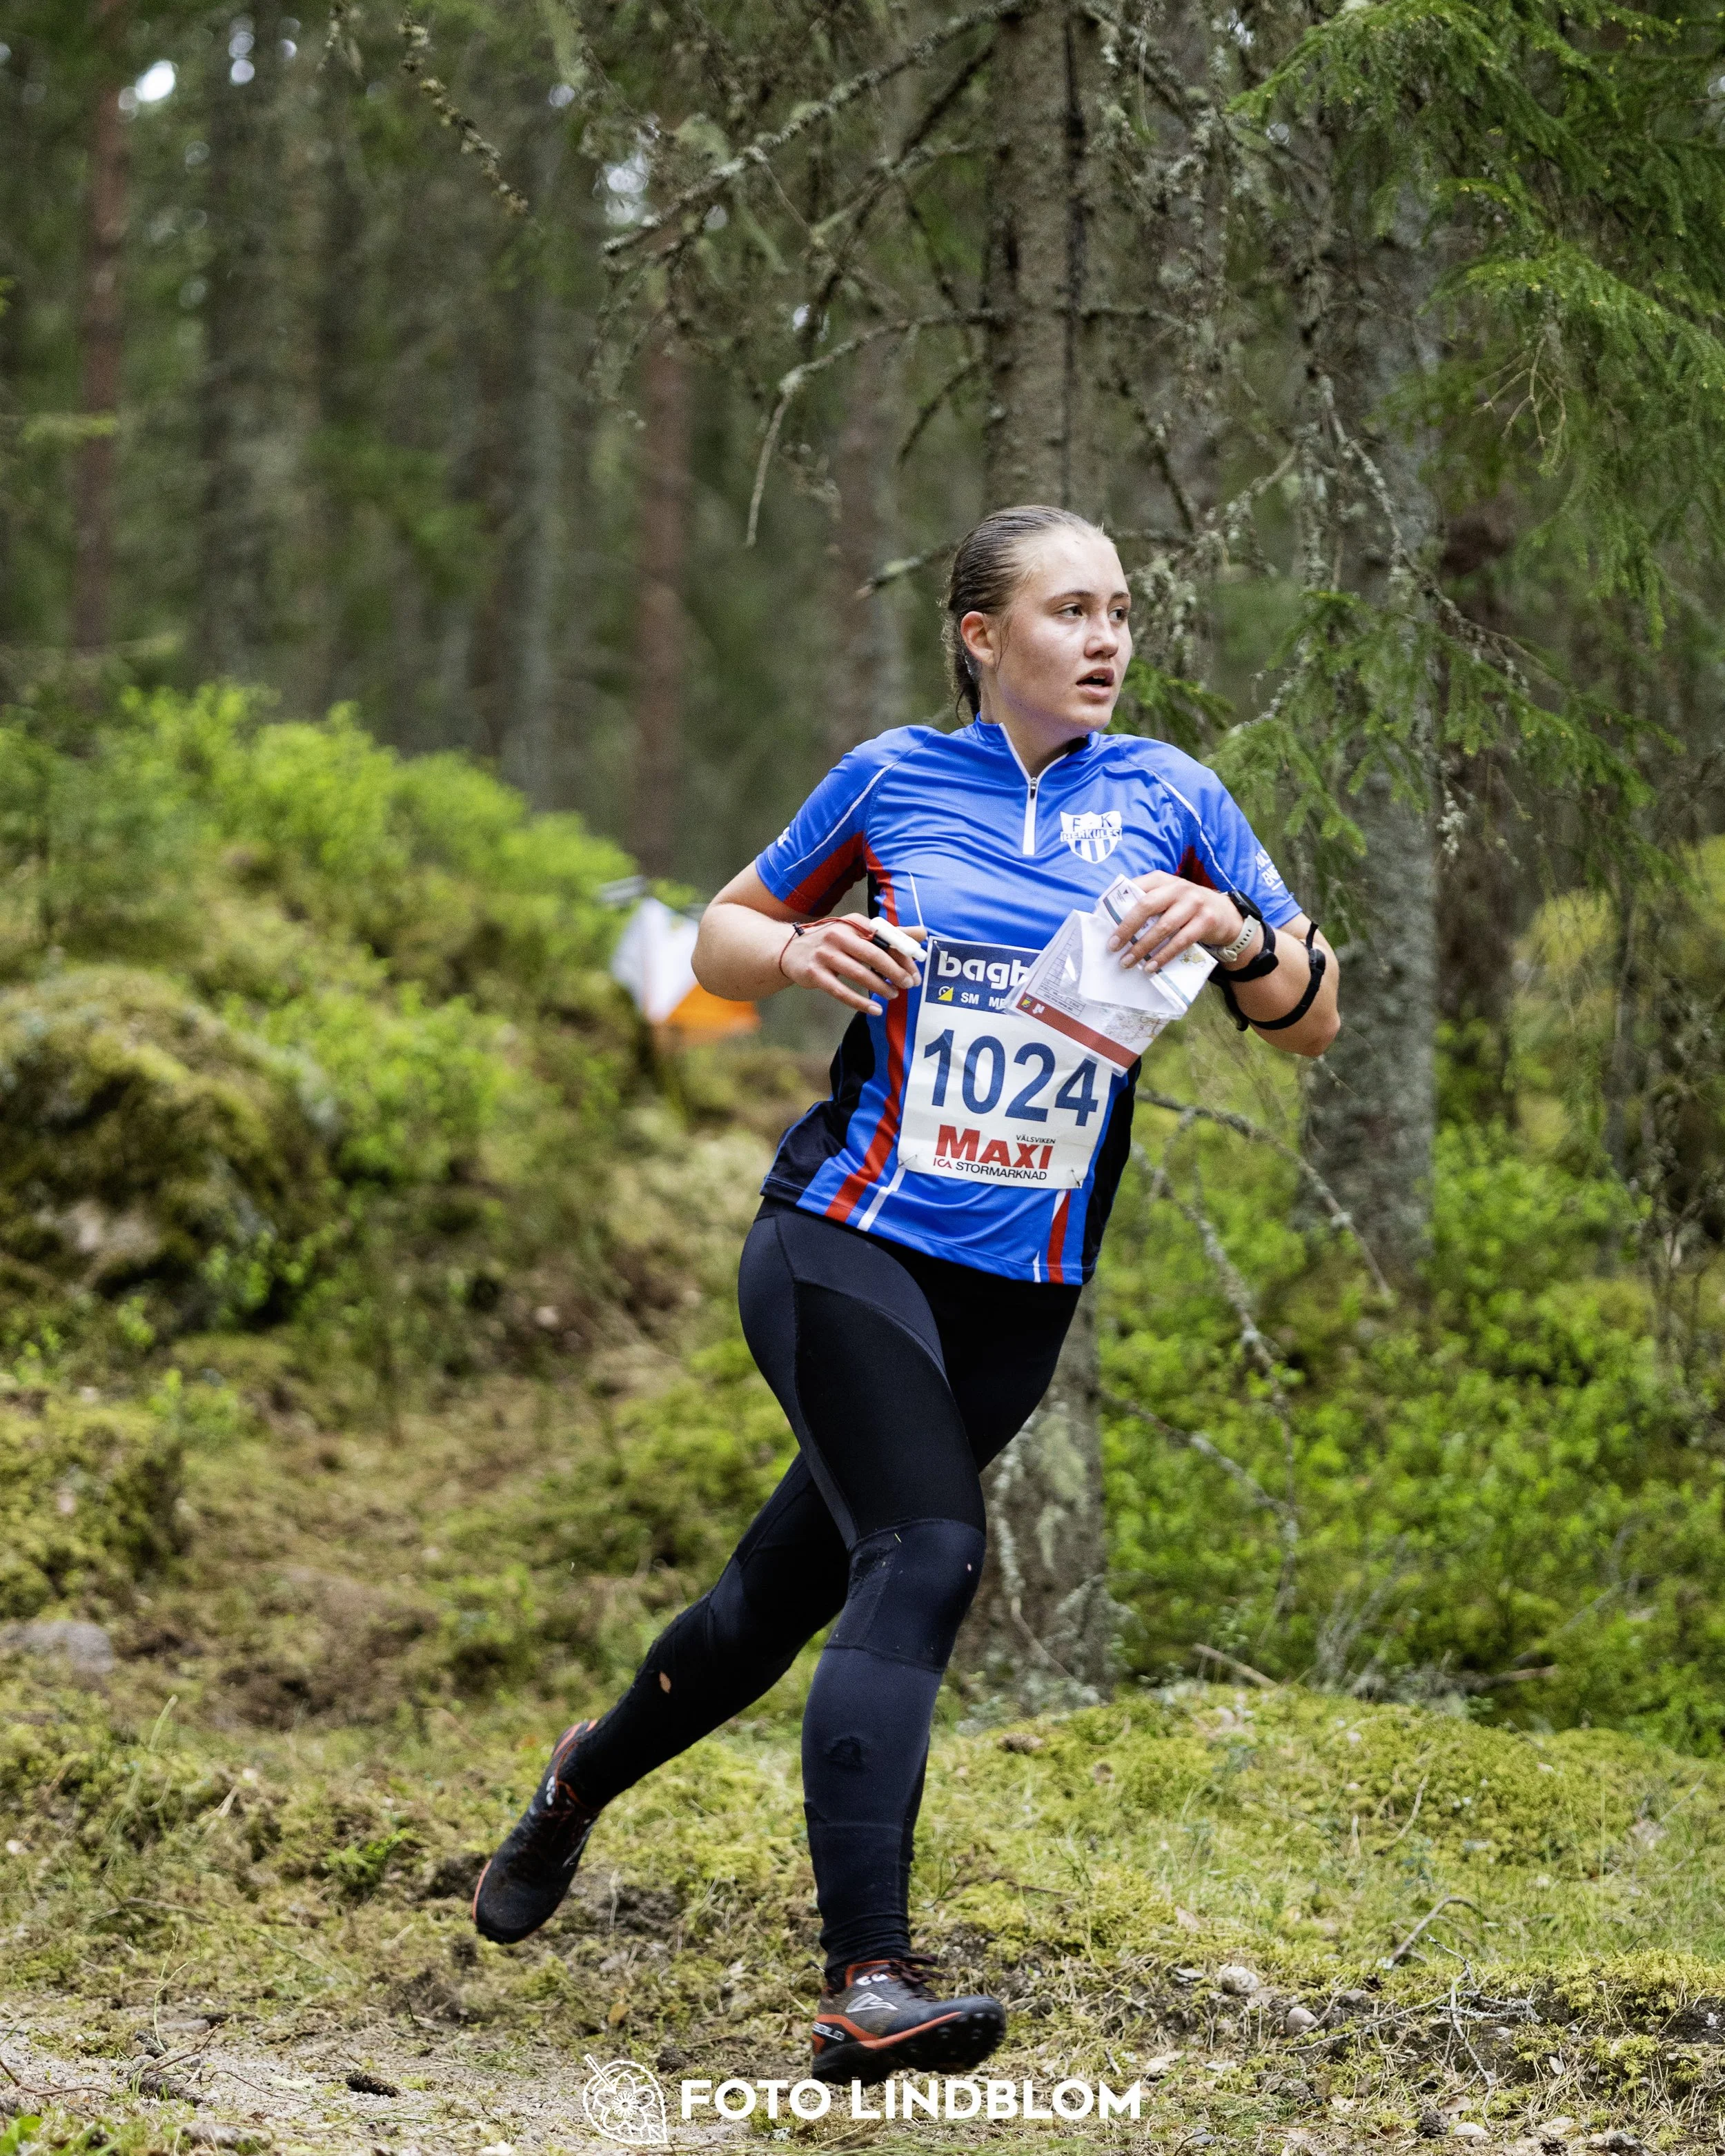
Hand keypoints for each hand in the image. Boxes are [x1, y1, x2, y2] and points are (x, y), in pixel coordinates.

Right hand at [780, 914, 927, 1013]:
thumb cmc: (832, 942)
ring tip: (894, 995)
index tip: (915, 971)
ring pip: (858, 974)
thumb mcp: (858, 932)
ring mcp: (824, 955)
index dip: (902, 955)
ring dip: (879, 987)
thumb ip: (890, 934)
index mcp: (852, 922)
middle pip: (872, 954)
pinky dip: (860, 1002)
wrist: (789, 950)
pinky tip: (875, 1009)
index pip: (884, 938)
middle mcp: (837, 935)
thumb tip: (922, 933)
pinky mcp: (814, 974)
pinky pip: (841, 991)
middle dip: (894, 971)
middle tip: (908, 985)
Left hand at [1104, 873, 1253, 973]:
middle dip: (1127, 928)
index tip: (1104, 925)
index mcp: (1163, 879)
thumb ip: (1147, 901)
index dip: (1118, 906)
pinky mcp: (1206, 921)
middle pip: (1147, 906)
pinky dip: (1163, 956)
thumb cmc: (1185, 906)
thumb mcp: (1168, 896)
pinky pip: (1180, 941)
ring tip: (1127, 962)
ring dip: (1143, 947)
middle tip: (1113, 947)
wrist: (1225, 913)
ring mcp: (1194, 903)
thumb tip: (1113, 922)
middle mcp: (1178, 888)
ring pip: (1163, 927)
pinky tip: (1151, 966)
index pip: (1135, 888)